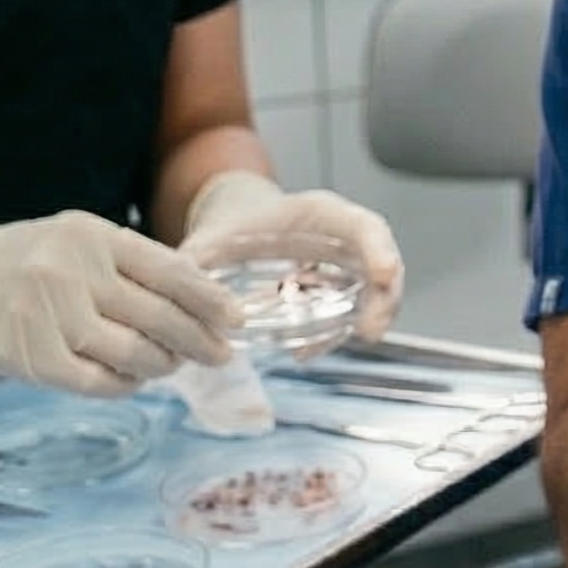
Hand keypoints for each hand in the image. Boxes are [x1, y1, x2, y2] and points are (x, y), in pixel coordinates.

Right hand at [0, 212, 241, 396]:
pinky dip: (127, 384)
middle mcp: (72, 272)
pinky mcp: (34, 358)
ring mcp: (50, 316)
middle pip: (158, 316)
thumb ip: (140, 266)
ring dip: (164, 364)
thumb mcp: (88, 243)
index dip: (209, 300)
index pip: (169, 271)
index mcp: (94, 236)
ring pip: (133, 353)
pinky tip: (136, 379)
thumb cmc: (41, 262)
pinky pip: (99, 381)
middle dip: (199, 340)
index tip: (237, 320)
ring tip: (175, 364)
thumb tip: (209, 301)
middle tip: (222, 354)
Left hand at [178, 173, 404, 342]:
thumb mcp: (211, 238)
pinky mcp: (336, 292)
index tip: (384, 276)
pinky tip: (302, 352)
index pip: (363, 225)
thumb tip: (183, 293)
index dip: (379, 249)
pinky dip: (333, 335)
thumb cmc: (230, 227)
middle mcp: (340, 239)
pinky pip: (349, 314)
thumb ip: (196, 260)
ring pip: (374, 293)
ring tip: (317, 349)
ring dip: (365, 321)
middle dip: (384, 298)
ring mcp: (343, 267)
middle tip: (369, 332)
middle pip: (382, 263)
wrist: (235, 227)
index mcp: (319, 214)